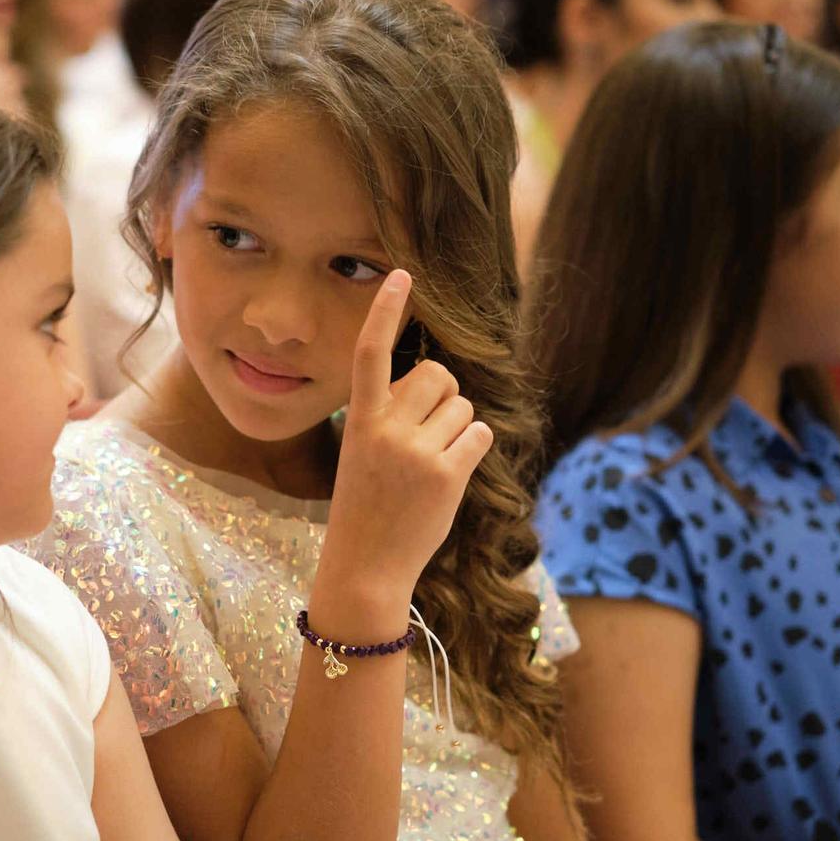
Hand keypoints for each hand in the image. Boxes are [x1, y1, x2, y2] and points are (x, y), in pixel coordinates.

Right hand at [315, 271, 492, 616]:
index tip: (400, 275)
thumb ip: (390, 415)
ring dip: (459, 427)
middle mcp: (386, 429)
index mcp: (359, 419)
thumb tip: (438, 381)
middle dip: (443, 395)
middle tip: (428, 430)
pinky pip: (480, 434)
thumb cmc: (366, 505)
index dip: (385, 312)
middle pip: (438, 375)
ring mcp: (416, 452)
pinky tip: (452, 473)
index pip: (370, 353)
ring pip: (463, 406)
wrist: (365, 565)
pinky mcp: (447, 474)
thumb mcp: (362, 452)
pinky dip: (473, 448)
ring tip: (433, 462)